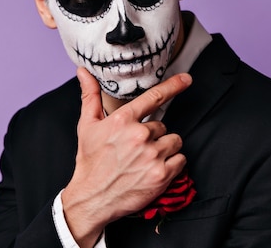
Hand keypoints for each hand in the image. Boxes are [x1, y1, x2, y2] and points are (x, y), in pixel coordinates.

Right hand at [61, 67, 191, 246]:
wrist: (92, 198)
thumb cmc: (90, 161)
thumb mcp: (87, 126)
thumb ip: (90, 96)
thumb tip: (83, 72)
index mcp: (123, 120)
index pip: (154, 97)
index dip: (173, 86)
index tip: (187, 79)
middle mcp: (139, 135)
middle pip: (163, 126)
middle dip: (154, 136)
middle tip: (137, 149)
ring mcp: (152, 155)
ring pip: (174, 141)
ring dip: (165, 149)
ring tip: (146, 159)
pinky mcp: (161, 174)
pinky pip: (181, 160)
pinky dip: (173, 164)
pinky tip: (155, 169)